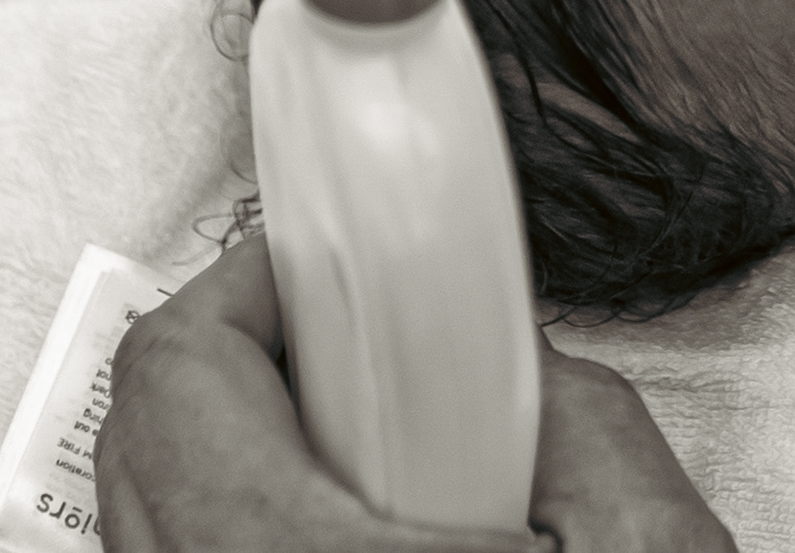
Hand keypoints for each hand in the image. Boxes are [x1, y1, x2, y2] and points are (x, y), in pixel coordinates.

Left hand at [98, 237, 731, 552]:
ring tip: (370, 472)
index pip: (180, 371)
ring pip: (147, 533)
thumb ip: (581, 424)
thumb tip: (520, 376)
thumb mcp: (652, 552)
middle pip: (142, 445)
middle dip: (240, 370)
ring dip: (238, 470)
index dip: (248, 287)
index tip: (320, 270)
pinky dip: (248, 547)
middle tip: (352, 355)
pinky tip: (356, 551)